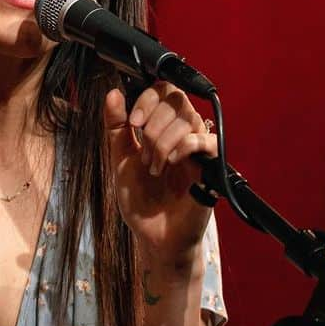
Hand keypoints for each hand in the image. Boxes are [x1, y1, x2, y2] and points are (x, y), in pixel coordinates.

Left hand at [103, 84, 216, 268]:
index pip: (163, 91)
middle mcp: (182, 133)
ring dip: (163, 141)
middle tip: (144, 155)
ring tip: (154, 167)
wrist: (153, 235)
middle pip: (176, 99)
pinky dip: (184, 146)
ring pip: (188, 117)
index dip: (148, 98)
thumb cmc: (140, 200)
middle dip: (152, 125)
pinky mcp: (211, 166)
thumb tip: (113, 93)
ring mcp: (197, 148)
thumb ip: (116, 127)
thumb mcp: (120, 159)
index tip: (133, 121)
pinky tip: (171, 163)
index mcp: (161, 127)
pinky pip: (206, 140)